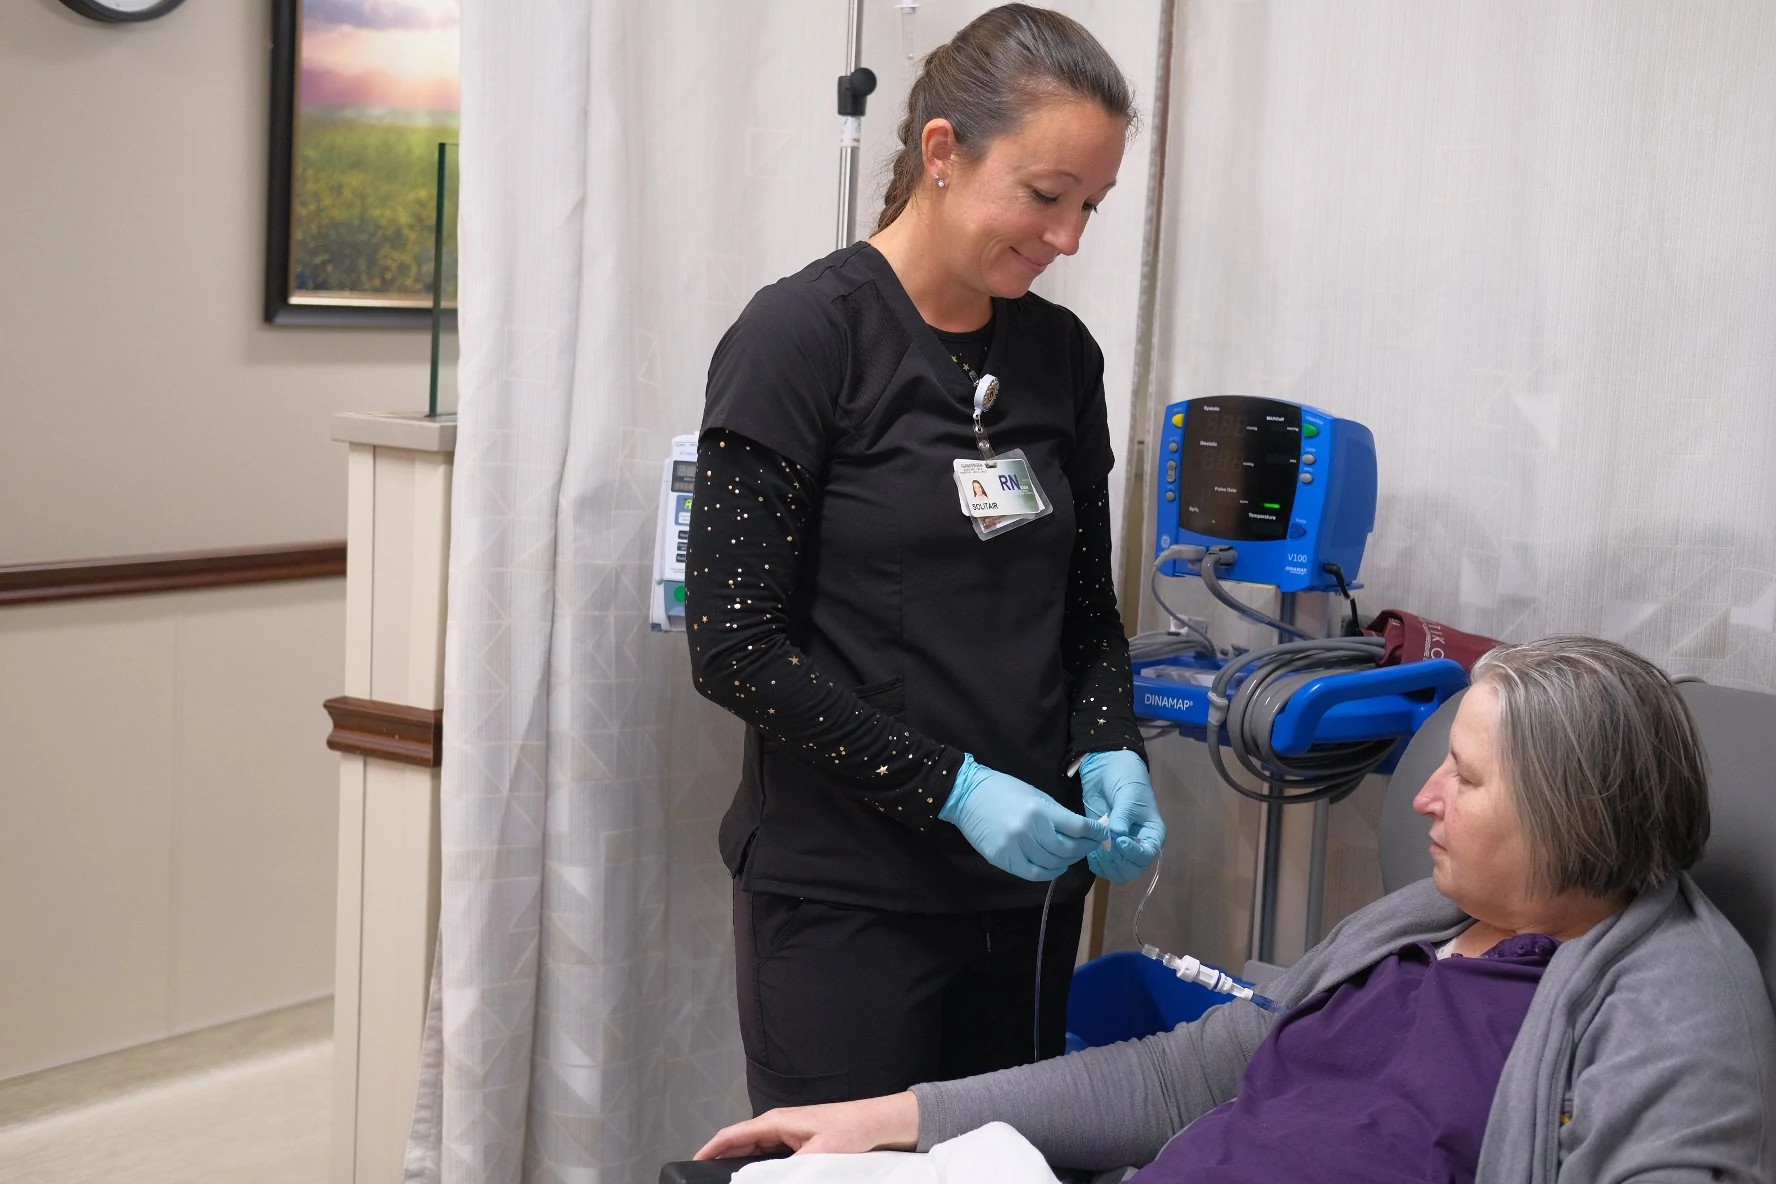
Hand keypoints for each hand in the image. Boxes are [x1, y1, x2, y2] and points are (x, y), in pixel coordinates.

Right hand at [693, 1092, 919, 1159]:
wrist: (876, 1123)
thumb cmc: (852, 1129)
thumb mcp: (820, 1152)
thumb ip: (792, 1169)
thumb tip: (766, 1179)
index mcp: (777, 1120)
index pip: (733, 1134)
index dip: (710, 1148)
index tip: (693, 1163)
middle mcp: (778, 1125)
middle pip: (739, 1144)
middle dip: (720, 1159)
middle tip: (706, 1179)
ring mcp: (787, 1133)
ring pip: (753, 1151)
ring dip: (739, 1164)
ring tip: (724, 1179)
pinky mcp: (797, 1142)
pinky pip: (768, 1156)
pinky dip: (757, 1167)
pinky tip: (757, 1179)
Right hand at [939, 756, 1109, 880]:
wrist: (967, 796)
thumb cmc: (1004, 791)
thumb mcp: (1036, 795)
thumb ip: (1057, 814)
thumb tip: (1083, 829)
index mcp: (1041, 809)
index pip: (1078, 827)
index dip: (1095, 833)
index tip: (1102, 834)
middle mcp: (1031, 830)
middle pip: (1069, 849)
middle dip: (1085, 848)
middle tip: (1091, 845)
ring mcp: (1017, 847)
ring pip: (1054, 863)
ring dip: (1068, 861)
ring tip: (1072, 856)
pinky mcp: (1005, 860)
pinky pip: (1035, 873)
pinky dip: (1050, 873)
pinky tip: (1055, 867)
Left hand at [1079, 749, 1165, 882]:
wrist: (1108, 770)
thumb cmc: (1126, 780)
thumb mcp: (1128, 796)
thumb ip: (1123, 817)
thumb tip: (1116, 838)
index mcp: (1153, 834)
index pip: (1148, 855)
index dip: (1134, 854)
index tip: (1120, 841)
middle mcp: (1139, 845)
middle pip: (1132, 869)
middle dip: (1118, 861)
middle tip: (1105, 845)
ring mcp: (1121, 848)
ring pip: (1117, 871)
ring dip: (1105, 864)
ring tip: (1097, 845)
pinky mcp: (1104, 846)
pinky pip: (1102, 866)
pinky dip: (1095, 862)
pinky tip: (1090, 847)